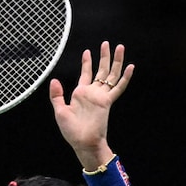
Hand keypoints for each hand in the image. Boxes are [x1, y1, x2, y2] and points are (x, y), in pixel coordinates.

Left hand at [49, 41, 133, 167]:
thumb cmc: (71, 130)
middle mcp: (93, 93)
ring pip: (111, 75)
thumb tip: (54, 80)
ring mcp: (101, 96)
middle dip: (104, 57)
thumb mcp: (60, 111)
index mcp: (81, 94)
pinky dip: (125, 78)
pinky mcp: (107, 102)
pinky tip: (130, 67)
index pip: (86, 74)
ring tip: (120, 48)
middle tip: (107, 43)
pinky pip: (118, 88)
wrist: (83, 142)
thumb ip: (57, 96)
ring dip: (116, 62)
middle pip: (101, 70)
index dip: (87, 62)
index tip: (88, 51)